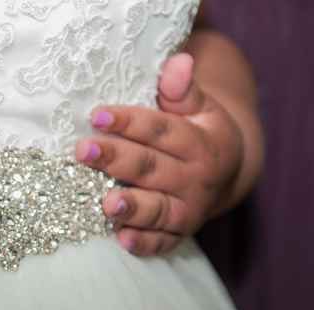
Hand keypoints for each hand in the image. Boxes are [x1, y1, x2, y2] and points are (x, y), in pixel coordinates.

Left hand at [76, 53, 243, 255]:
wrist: (228, 174)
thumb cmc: (200, 133)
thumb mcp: (200, 108)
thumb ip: (183, 90)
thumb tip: (179, 61)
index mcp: (199, 142)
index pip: (160, 130)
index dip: (129, 122)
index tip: (97, 115)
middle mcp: (195, 178)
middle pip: (151, 168)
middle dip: (117, 159)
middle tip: (84, 151)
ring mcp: (187, 209)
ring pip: (157, 208)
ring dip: (132, 208)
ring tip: (107, 204)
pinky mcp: (179, 234)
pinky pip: (162, 243)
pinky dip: (144, 244)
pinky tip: (123, 240)